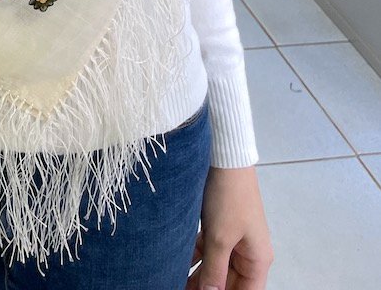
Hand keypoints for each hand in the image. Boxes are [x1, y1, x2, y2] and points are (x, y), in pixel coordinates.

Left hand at [185, 166, 273, 289]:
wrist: (225, 157)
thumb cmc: (230, 195)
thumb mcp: (220, 238)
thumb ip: (214, 272)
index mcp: (258, 260)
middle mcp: (249, 253)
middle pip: (230, 283)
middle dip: (208, 289)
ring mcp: (233, 240)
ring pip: (216, 268)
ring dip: (199, 277)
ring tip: (176, 283)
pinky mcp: (219, 228)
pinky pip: (207, 251)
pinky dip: (194, 259)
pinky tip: (176, 264)